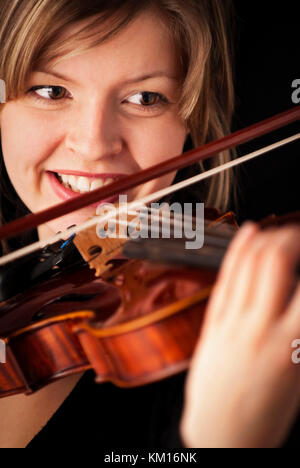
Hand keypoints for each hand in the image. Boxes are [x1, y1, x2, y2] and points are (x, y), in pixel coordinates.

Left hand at [180, 222, 299, 447]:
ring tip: (288, 233)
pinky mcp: (212, 323)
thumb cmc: (267, 413)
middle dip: (296, 237)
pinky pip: (226, 278)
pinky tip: (251, 232)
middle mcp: (259, 328)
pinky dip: (239, 249)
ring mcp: (231, 323)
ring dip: (271, 238)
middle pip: (276, 259)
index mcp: (291, 347)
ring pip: (248, 263)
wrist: (220, 434)